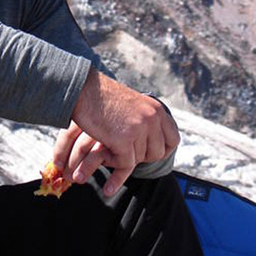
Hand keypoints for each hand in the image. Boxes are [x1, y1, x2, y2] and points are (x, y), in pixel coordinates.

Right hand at [55, 69, 179, 195]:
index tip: (149, 154)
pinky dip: (114, 165)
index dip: (162, 150)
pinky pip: (125, 164)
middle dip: (140, 156)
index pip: (173, 139)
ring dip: (123, 157)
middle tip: (122, 150)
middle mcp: (152, 118)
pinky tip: (105, 156)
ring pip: (139, 159)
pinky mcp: (124, 139)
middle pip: (156, 154)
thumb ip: (145, 120)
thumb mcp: (132, 105)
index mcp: (156, 109)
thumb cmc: (101, 98)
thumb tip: (154, 141)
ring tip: (108, 144)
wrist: (81, 89)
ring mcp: (139, 128)